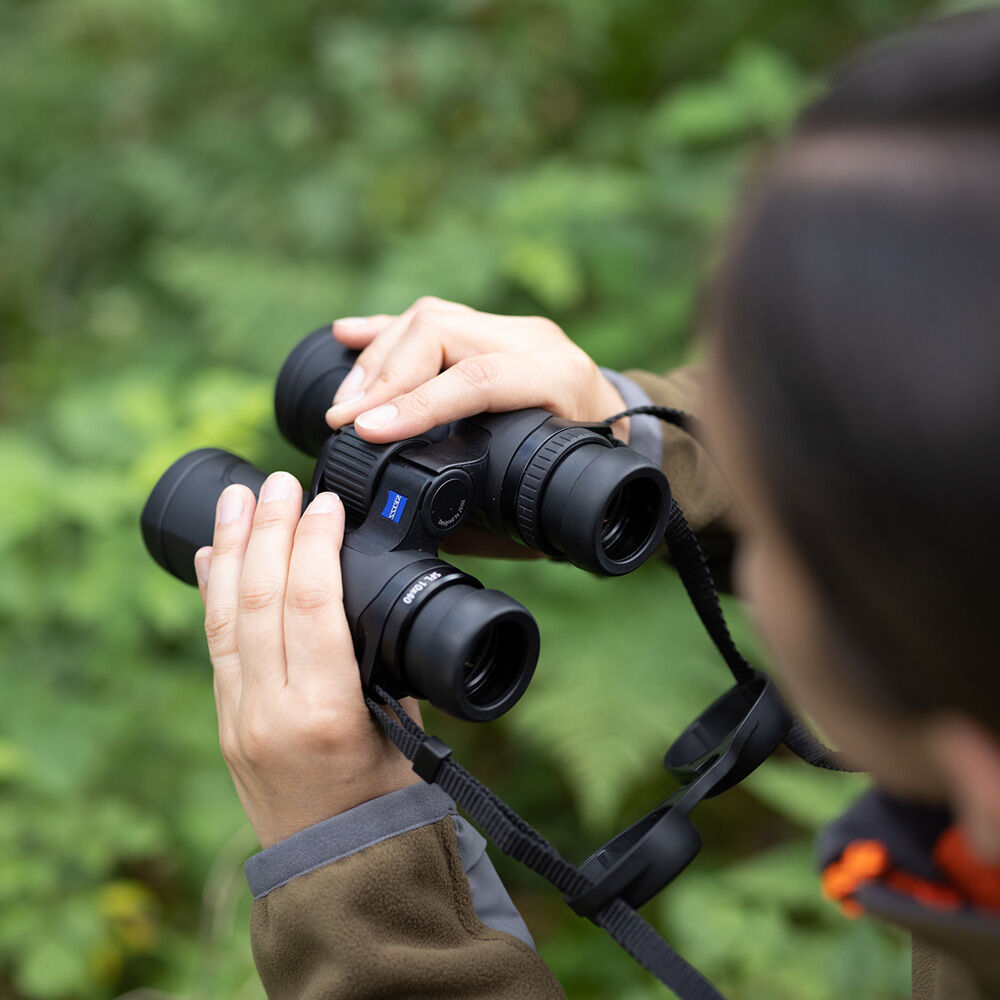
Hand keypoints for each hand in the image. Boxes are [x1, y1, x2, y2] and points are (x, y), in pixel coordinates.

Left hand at [193, 474, 420, 848]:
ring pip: (228, 615)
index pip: (314, 605)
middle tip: (278, 481)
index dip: (317, 544)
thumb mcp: (401, 722)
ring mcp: (238, 717)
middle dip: (270, 529)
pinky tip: (214, 553)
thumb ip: (374, 658)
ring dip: (233, 547)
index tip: (328, 504)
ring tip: (239, 496)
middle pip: (263, 598)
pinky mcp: (224, 720)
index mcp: (327, 713)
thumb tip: (352, 590)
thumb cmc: (386, 796)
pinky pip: (214, 644)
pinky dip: (214, 592)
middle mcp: (271, 712)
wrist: (337, 864)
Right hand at [324, 296, 629, 557]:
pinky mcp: (489, 328)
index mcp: (560, 378)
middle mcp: (536, 341)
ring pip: (430, 319)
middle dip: (383, 379)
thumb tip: (420, 526)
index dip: (419, 402)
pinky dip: (385, 330)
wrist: (626, 434)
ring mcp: (511, 328)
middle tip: (344, 422)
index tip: (367, 429)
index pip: (479, 377)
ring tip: (343, 404)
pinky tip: (346, 337)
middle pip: (441, 332)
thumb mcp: (555, 497)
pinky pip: (432, 317)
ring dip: (377, 360)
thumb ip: (496, 511)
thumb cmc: (589, 474)